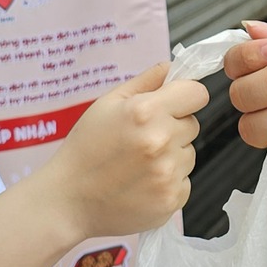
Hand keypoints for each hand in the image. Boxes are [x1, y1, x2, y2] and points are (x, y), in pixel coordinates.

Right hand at [37, 61, 205, 239]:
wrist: (69, 200)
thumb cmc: (84, 149)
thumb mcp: (106, 104)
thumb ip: (145, 81)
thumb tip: (172, 67)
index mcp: (145, 111)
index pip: (197, 94)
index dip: (185, 97)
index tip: (174, 105)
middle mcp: (161, 141)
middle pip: (193, 124)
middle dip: (173, 127)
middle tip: (142, 139)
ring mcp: (167, 173)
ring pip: (189, 154)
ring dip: (172, 156)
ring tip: (139, 164)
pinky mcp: (171, 199)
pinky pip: (184, 182)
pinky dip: (168, 182)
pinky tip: (141, 183)